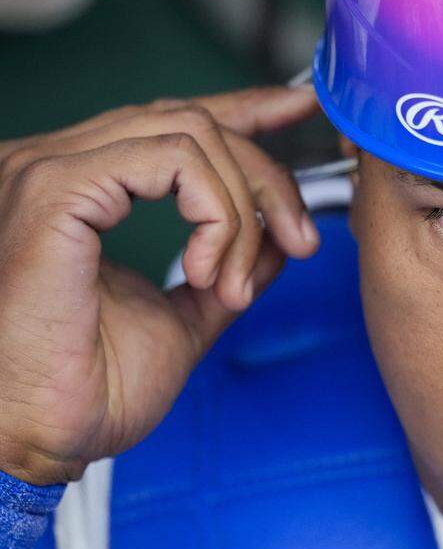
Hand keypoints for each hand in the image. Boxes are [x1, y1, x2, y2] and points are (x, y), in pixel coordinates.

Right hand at [0, 86, 320, 484]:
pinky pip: (174, 161)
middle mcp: (57, 166)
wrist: (36, 440)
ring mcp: (49, 170)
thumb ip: (230, 267)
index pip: (170, 121)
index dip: (244, 108)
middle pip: (195, 121)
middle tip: (299, 241)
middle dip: (266, 177)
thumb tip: (277, 238)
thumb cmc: (85, 393)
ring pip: (193, 134)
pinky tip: (205, 270)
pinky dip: (214, 215)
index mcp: (79, 190)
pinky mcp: (54, 189)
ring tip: (231, 282)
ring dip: (241, 211)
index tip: (299, 109)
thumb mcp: (185, 317)